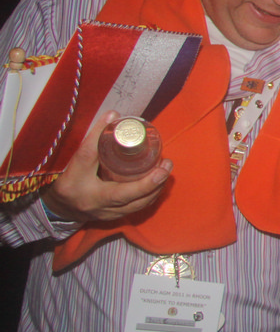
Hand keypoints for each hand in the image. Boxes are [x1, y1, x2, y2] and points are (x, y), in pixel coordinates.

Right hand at [42, 111, 171, 222]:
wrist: (62, 210)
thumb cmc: (70, 182)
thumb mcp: (75, 162)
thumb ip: (93, 141)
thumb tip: (114, 115)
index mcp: (74, 181)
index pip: (86, 157)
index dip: (99, 138)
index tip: (115, 119)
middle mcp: (92, 201)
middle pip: (123, 193)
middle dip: (149, 181)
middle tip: (165, 163)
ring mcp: (106, 212)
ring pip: (136, 204)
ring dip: (155, 187)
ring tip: (165, 168)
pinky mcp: (116, 217)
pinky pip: (138, 207)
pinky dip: (151, 194)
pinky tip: (159, 180)